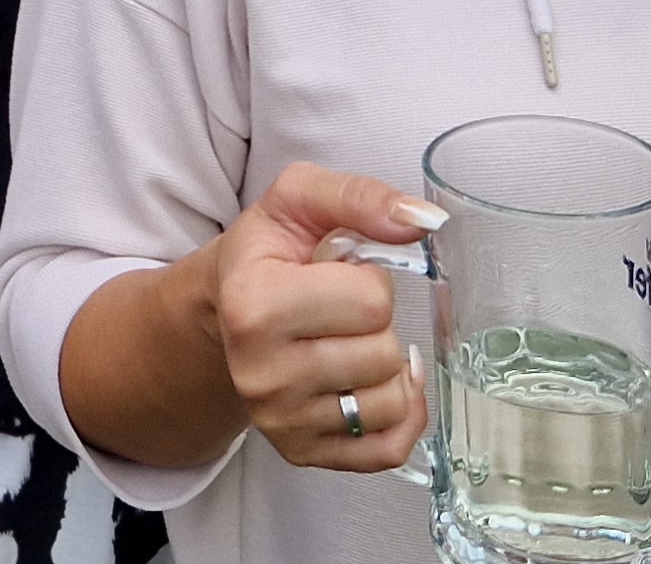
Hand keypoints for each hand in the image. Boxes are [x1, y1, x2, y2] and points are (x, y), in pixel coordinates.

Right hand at [208, 163, 437, 474]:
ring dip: (388, 369)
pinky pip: (387, 450)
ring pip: (390, 404)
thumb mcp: (300, 199)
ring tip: (353, 343)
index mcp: (254, 303)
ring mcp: (279, 419)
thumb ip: (361, 198)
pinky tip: (378, 385)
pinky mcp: (300, 451)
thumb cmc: (268, 253)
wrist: (226, 307)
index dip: (369, 281)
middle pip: (382, 355)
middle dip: (377, 325)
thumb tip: (424, 221)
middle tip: (341, 312)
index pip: (371, 302)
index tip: (337, 275)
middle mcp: (259, 372)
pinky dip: (401, 417)